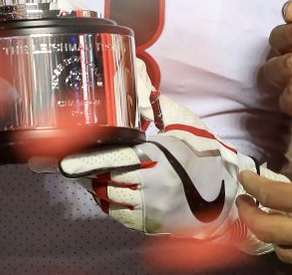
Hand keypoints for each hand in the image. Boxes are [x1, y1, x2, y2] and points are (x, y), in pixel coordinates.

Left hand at [56, 59, 287, 253]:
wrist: (227, 190)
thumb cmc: (204, 152)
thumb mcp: (180, 121)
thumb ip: (151, 99)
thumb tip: (135, 68)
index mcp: (158, 155)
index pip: (113, 156)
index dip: (88, 157)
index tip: (64, 156)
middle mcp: (154, 182)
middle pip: (106, 179)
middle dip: (92, 171)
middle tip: (78, 164)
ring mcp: (153, 206)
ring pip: (111, 199)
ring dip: (100, 188)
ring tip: (97, 177)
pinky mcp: (153, 223)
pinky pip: (121, 217)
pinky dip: (112, 206)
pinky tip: (111, 195)